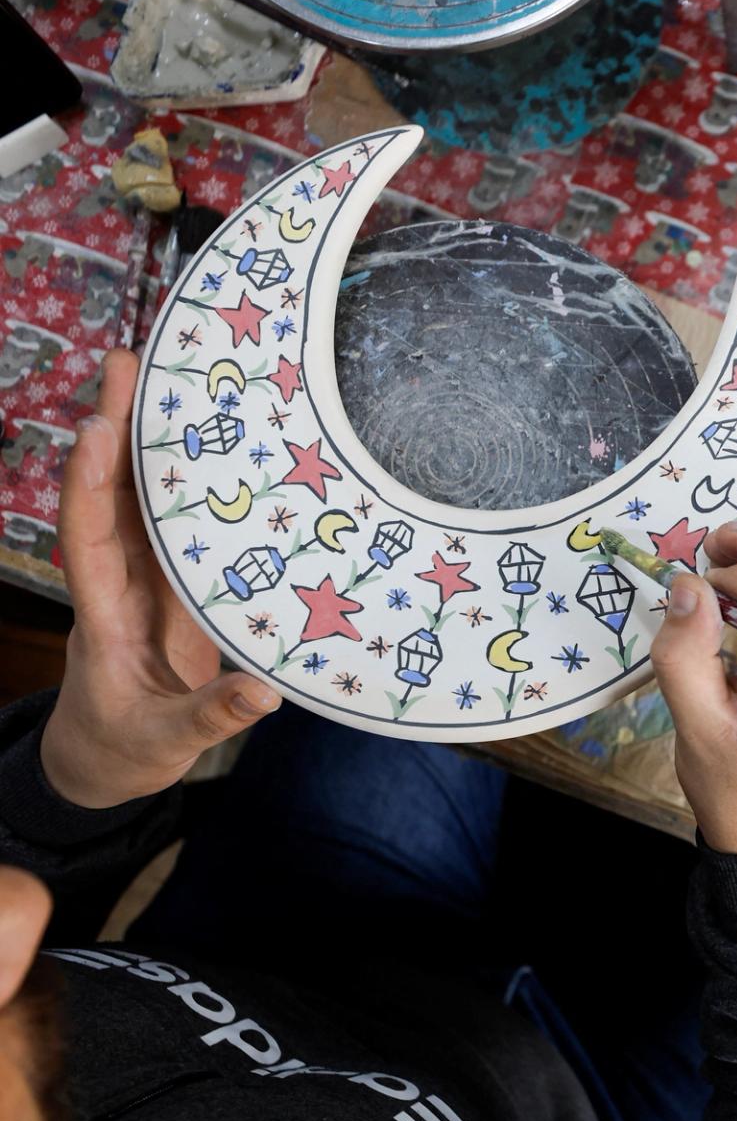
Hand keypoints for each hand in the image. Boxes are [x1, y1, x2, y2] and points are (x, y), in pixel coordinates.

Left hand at [40, 349, 279, 809]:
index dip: (91, 485)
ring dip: (149, 437)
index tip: (98, 429)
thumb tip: (264, 692)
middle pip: (110, 495)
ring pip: (141, 499)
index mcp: (105, 614)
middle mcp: (120, 582)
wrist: (102, 761)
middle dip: (116, 425)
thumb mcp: (162, 740)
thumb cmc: (122, 748)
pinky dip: (191, 478)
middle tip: (131, 360)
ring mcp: (148, 579)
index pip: (88, 540)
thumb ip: (210, 715)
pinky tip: (215, 438)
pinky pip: (180, 522)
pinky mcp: (177, 584)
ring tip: (164, 374)